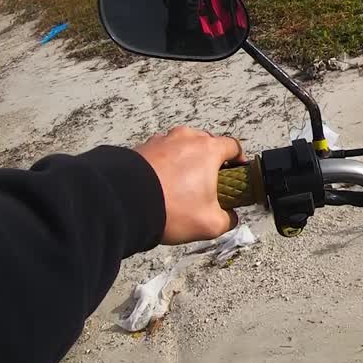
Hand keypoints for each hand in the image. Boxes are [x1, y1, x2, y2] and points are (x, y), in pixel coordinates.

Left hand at [135, 126, 245, 244]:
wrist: (124, 204)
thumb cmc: (170, 208)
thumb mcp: (210, 224)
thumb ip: (227, 220)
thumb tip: (230, 218)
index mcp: (208, 150)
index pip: (232, 146)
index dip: (238, 160)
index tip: (236, 173)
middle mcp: (186, 138)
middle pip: (206, 143)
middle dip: (210, 160)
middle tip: (208, 182)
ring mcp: (161, 140)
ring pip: (181, 146)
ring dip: (185, 161)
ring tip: (181, 184)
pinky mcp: (141, 148)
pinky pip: (160, 153)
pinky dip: (164, 165)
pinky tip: (161, 184)